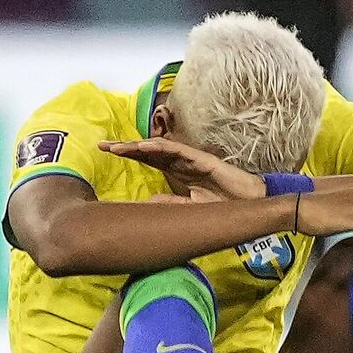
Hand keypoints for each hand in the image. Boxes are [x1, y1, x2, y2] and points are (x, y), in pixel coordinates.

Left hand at [100, 139, 266, 200]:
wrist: (249, 203)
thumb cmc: (224, 204)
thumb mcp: (190, 207)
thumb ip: (169, 203)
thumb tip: (146, 201)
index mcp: (177, 171)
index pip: (147, 159)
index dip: (128, 154)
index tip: (106, 152)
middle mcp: (180, 161)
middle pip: (148, 151)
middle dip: (125, 147)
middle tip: (102, 146)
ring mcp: (190, 158)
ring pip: (158, 147)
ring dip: (137, 146)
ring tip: (117, 148)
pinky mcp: (201, 158)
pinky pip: (177, 150)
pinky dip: (159, 147)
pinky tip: (143, 147)